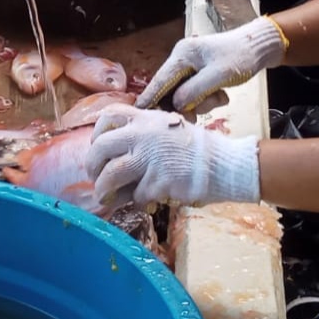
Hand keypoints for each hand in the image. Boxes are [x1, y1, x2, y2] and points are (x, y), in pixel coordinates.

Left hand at [86, 108, 259, 207]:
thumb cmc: (199, 149)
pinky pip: (136, 195)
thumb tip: (120, 153)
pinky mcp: (158, 182)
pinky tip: (145, 201)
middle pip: (101, 147)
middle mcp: (144, 135)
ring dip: (104, 189)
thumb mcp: (169, 128)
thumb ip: (145, 135)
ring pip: (111, 175)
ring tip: (104, 197)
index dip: (97, 133)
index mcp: (146, 118)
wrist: (226, 164)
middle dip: (92, 165)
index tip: (98, 147)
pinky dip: (137, 201)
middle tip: (93, 177)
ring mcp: (150, 159)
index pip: (109, 117)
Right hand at [137, 17, 286, 111]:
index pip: (160, 80)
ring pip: (185, 94)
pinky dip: (207, 98)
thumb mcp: (218, 75)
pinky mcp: (200, 74)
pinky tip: (221, 94)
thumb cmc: (241, 57)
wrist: (261, 47)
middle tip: (196, 116)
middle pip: (172, 90)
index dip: (149, 97)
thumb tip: (176, 105)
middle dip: (185, 104)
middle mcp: (182, 59)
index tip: (137, 113)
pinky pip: (196, 92)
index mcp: (182, 55)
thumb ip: (194, 91)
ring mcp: (191, 67)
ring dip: (201, 102)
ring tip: (219, 97)